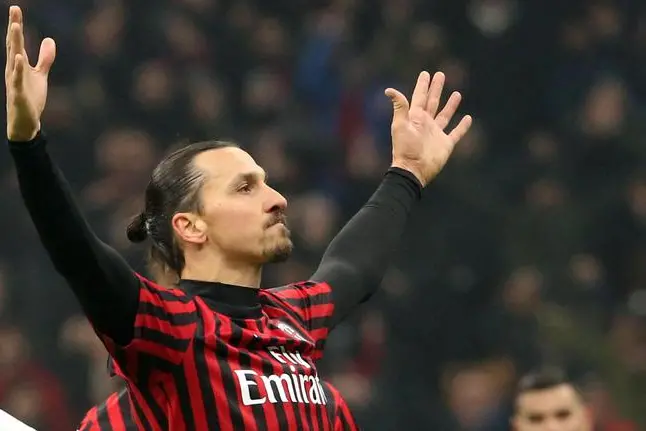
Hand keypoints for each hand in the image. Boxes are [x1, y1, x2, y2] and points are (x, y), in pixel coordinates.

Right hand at [5, 6, 55, 140]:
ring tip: (15, 26)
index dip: (17, 24)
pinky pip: (16, 79)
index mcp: (18, 64)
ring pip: (13, 58)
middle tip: (15, 9)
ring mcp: (14, 80)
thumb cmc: (30, 97)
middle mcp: (13, 69)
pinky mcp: (18, 93)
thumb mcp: (40, 74)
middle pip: (14, 45)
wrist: (26, 121)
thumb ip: (44, 58)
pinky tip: (20, 58)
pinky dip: (18, 68)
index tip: (16, 8)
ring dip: (14, 42)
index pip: (18, 41)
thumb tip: (50, 39)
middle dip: (14, 27)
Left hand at [385, 71, 471, 185]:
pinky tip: (468, 118)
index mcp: (415, 118)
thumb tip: (389, 90)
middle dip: (436, 88)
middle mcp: (426, 124)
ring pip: (445, 115)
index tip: (426, 73)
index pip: (419, 97)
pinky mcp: (445, 144)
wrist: (413, 170)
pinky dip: (462, 126)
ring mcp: (436, 134)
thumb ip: (399, 107)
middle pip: (432, 102)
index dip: (422, 85)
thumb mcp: (400, 125)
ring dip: (450, 105)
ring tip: (457, 93)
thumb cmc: (405, 148)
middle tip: (440, 75)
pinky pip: (456, 133)